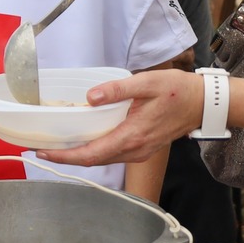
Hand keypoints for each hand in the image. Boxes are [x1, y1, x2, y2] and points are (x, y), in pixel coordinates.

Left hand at [38, 68, 202, 166]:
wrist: (202, 104)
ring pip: (102, 158)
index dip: (64, 156)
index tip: (43, 153)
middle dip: (65, 157)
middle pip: (93, 160)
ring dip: (79, 154)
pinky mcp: (141, 149)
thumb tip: (91, 96)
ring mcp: (138, 152)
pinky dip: (93, 150)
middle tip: (41, 148)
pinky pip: (112, 154)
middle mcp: (134, 150)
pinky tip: (83, 139)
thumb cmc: (177, 91)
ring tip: (56, 145)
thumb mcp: (146, 82)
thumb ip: (117, 89)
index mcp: (132, 136)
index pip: (91, 154)